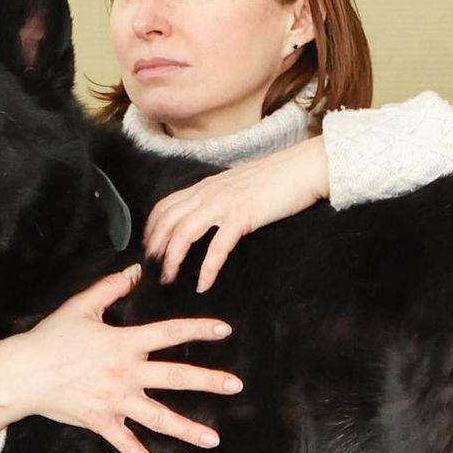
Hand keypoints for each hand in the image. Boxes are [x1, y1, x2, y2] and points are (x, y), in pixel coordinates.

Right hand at [0, 263, 241, 452]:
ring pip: (158, 417)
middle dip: (208, 381)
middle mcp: (125, 373)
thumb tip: (135, 269)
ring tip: (213, 438)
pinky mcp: (101, 422)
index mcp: (123, 343)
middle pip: (174, 377)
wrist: (20, 373)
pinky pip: (127, 445)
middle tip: (236, 386)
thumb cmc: (49, 338)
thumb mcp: (80, 306)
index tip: (225, 330)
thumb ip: (111, 288)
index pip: (169, 333)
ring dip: (188, 429)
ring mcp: (115, 400)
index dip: (198, 330)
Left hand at [143, 135, 328, 291]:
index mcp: (206, 186)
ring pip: (184, 233)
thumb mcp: (238, 186)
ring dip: (173, 260)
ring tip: (169, 280)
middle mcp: (208, 193)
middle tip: (153, 271)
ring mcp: (224, 203)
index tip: (149, 249)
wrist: (302, 168)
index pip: (165, 206)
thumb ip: (220, 198)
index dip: (151, 229)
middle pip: (167, 222)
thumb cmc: (276, 179)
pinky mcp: (242, 216)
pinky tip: (204, 284)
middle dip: (155, 249)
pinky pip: (217, 246)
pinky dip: (208, 268)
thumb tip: (211, 218)